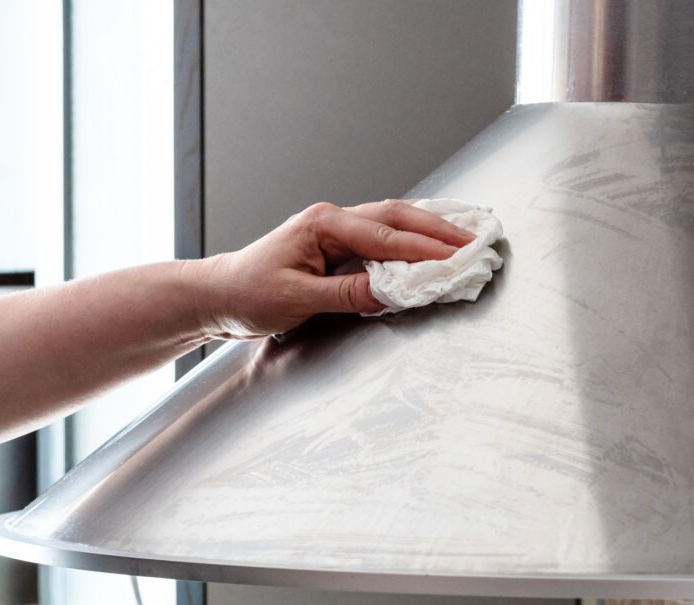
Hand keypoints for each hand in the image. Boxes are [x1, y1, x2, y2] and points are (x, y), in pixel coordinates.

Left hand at [194, 200, 473, 337]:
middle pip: (397, 217)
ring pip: (393, 221)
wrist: (219, 295)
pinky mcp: (337, 246)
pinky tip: (429, 239)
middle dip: (438, 229)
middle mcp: (332, 220)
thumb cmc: (249, 293)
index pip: (386, 238)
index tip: (456, 258)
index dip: (425, 250)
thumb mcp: (297, 298)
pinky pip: (383, 235)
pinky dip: (411, 237)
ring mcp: (335, 230)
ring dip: (429, 228)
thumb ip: (346, 293)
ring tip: (464, 234)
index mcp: (323, 224)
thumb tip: (391, 291)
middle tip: (475, 240)